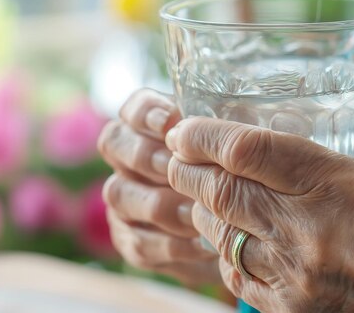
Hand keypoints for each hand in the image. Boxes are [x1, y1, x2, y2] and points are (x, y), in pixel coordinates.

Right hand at [98, 89, 220, 285]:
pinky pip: (137, 240)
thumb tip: (236, 127)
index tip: (169, 121)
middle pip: (114, 143)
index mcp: (149, 127)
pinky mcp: (130, 239)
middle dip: (146, 155)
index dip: (144, 113)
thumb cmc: (239, 176)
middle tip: (176, 166)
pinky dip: (169, 244)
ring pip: (118, 192)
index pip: (131, 109)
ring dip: (158, 202)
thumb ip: (228, 135)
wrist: (237, 232)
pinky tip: (199, 244)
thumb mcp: (237, 151)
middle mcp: (127, 158)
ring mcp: (125, 198)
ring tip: (193, 211)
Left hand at [166, 117, 353, 311]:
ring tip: (204, 196)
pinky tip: (234, 240)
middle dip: (188, 170)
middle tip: (178, 158)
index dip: (205, 135)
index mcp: (340, 184)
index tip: (185, 128)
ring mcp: (295, 275)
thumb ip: (337, 160)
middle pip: (220, 190)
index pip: (248, 150)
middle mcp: (311, 228)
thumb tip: (296, 133)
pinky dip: (225, 251)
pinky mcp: (287, 309)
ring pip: (218, 233)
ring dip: (201, 210)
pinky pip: (234, 273)